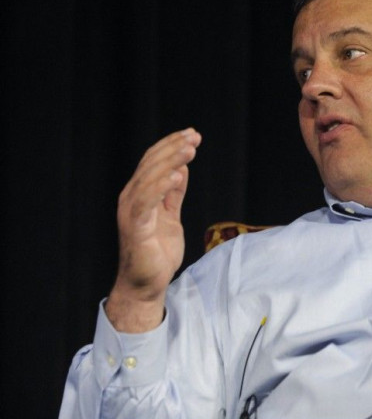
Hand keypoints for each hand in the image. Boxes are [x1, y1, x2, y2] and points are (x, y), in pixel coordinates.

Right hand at [106, 128, 201, 331]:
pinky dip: (161, 187)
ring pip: (149, 178)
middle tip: (194, 136)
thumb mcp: (170, 216)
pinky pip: (147, 202)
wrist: (146, 283)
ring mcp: (132, 213)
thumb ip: (173, 195)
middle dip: (173, 148)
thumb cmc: (156, 252)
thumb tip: (180, 169)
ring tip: (189, 149)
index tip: (192, 134)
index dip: (171, 145)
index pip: (152, 161)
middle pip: (151, 164)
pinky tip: (177, 175)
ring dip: (170, 161)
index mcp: (139, 194)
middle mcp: (131, 199)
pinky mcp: (136, 228)